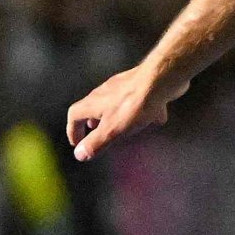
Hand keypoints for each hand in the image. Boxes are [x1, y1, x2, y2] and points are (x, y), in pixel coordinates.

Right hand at [64, 62, 179, 161]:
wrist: (161, 79)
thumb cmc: (135, 104)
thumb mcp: (112, 130)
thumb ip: (95, 143)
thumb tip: (79, 154)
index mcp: (93, 102)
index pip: (74, 115)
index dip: (73, 131)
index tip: (78, 143)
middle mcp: (104, 92)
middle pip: (91, 107)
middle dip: (93, 123)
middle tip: (97, 135)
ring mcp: (122, 86)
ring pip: (113, 102)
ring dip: (114, 116)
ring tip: (123, 129)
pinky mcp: (140, 84)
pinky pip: (135, 99)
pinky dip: (139, 111)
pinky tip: (153, 119)